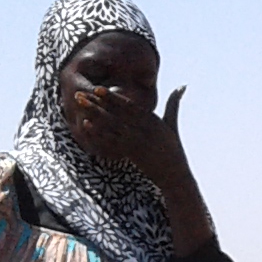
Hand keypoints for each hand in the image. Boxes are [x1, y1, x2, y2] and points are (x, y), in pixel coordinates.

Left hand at [70, 84, 192, 191]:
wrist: (174, 174)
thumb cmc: (173, 149)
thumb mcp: (173, 124)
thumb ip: (174, 104)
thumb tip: (182, 86)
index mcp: (152, 120)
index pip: (128, 106)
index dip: (112, 97)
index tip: (97, 88)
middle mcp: (143, 129)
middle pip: (115, 113)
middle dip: (96, 102)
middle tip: (79, 93)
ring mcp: (136, 141)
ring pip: (110, 125)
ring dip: (93, 113)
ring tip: (79, 104)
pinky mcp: (131, 153)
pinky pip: (110, 141)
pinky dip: (98, 132)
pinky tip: (85, 124)